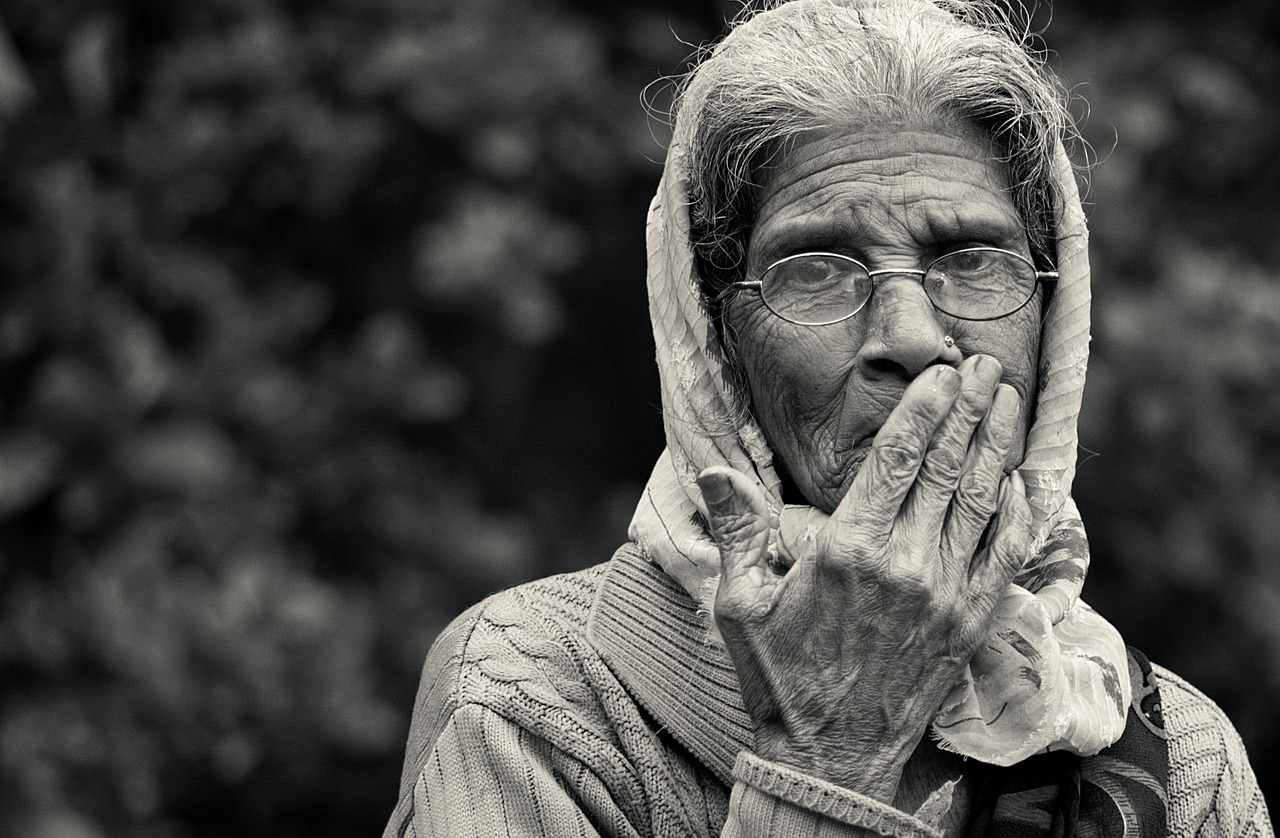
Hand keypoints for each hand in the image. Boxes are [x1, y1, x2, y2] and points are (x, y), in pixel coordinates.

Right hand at [697, 355, 1031, 801]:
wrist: (829, 757)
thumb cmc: (780, 677)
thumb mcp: (741, 603)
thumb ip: (738, 530)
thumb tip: (714, 469)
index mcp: (848, 550)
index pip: (897, 458)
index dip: (924, 408)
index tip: (941, 372)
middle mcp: (906, 565)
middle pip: (947, 467)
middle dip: (970, 409)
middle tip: (986, 366)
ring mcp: (946, 594)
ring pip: (981, 501)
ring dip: (997, 444)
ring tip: (1007, 400)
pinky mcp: (970, 623)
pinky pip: (1005, 554)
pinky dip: (1018, 513)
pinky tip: (1023, 480)